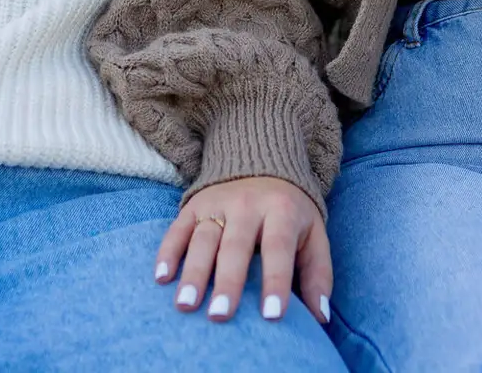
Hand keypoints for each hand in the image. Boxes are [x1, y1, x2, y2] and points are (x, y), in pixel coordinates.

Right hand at [157, 176, 332, 325]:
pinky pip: (178, 228)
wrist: (262, 162)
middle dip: (228, 281)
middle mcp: (248, 204)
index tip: (271, 316)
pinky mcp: (194, 205)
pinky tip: (162, 278)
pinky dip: (168, 252)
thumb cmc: (291, 213)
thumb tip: (319, 319)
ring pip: (203, 239)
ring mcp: (217, 203)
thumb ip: (318, 275)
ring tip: (185, 305)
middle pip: (236, 245)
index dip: (276, 281)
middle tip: (220, 316)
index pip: (278, 248)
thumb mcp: (314, 235)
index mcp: (282, 211)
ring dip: (193, 272)